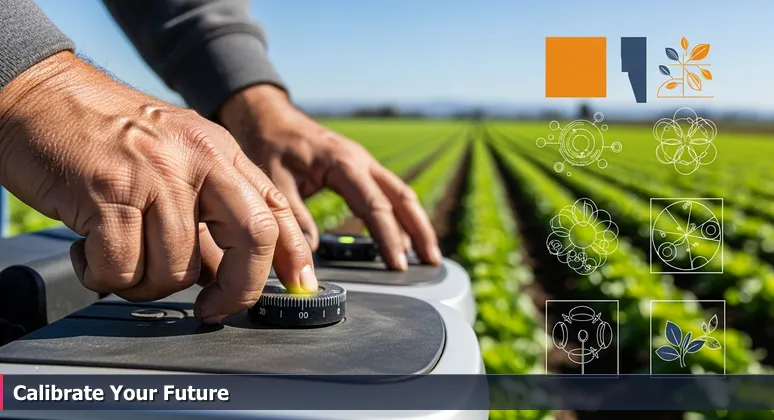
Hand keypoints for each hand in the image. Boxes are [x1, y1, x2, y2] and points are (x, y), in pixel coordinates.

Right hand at [0, 52, 316, 323]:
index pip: (275, 209)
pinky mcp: (108, 193)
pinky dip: (104, 276)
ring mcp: (154, 175)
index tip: (297, 286)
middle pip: (251, 237)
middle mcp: (196, 159)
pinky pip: (122, 270)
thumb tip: (235, 269)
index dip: (291, 256)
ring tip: (120, 257)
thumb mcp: (177, 154)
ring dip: (146, 283)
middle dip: (239, 290)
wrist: (39, 93)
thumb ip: (212, 201)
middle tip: (212, 309)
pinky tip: (89, 251)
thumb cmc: (105, 134)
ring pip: (176, 269)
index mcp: (219, 151)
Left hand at [218, 85, 442, 270]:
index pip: (375, 206)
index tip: (397, 264)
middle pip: (402, 197)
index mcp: (343, 163)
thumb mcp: (274, 182)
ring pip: (401, 194)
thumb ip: (292, 217)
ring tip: (427, 254)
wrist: (269, 118)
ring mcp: (364, 162)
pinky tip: (403, 235)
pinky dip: (401, 214)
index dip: (388, 237)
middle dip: (419, 230)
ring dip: (416, 223)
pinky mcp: (359, 168)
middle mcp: (361, 160)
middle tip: (431, 261)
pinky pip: (389, 192)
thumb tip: (309, 254)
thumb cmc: (271, 145)